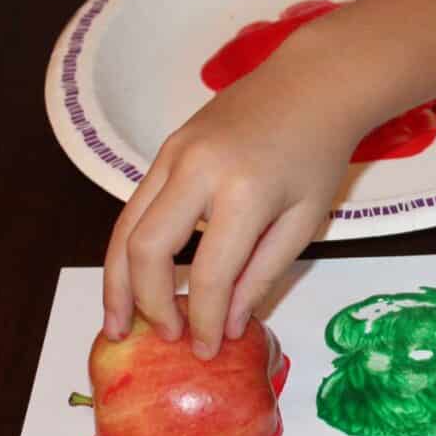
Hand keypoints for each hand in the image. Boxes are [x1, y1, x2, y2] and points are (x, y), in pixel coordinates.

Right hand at [102, 24, 364, 358]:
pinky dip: (129, 249)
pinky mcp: (165, 150)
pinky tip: (133, 280)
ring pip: (126, 227)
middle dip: (147, 303)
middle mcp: (197, 170)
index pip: (209, 273)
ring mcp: (173, 155)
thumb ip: (263, 273)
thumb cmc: (318, 156)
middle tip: (161, 340)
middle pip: (147, 250)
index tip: (204, 350)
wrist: (310, 85)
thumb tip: (227, 323)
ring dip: (117, 281)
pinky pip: (136, 207)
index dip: (203, 319)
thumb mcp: (305, 221)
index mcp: (244, 192)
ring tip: (117, 322)